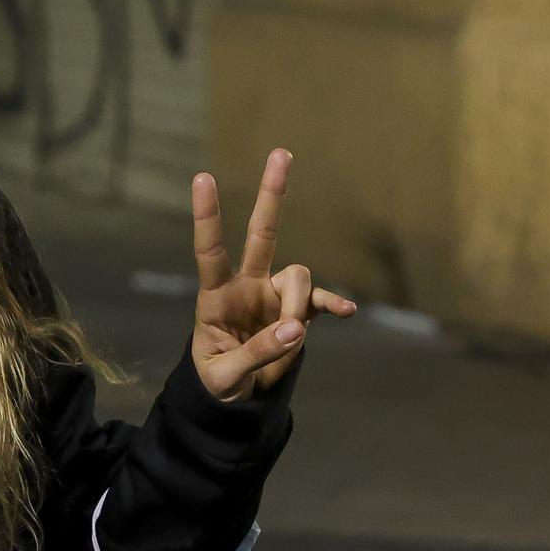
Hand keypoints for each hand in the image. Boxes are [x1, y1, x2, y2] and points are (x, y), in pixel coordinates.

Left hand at [190, 149, 356, 402]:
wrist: (233, 397)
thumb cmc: (216, 382)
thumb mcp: (225, 376)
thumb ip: (257, 353)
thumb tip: (296, 330)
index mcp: (215, 296)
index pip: (209, 250)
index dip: (208, 216)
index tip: (202, 177)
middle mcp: (246, 286)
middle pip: (262, 234)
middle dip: (272, 196)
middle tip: (281, 153)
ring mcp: (273, 296)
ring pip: (298, 276)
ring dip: (299, 304)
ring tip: (292, 337)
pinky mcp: (296, 312)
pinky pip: (320, 300)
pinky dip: (333, 304)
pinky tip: (347, 312)